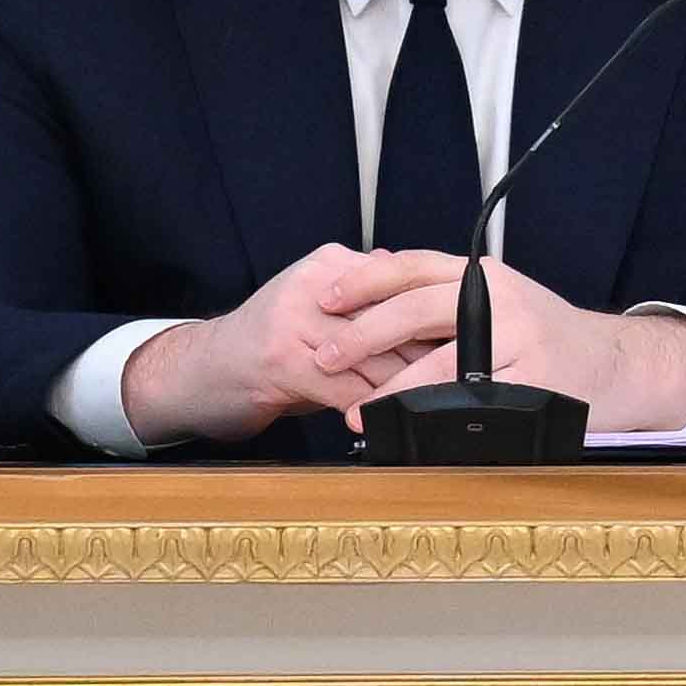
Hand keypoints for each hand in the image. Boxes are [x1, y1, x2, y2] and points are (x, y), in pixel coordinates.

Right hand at [124, 243, 465, 443]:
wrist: (205, 369)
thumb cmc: (274, 343)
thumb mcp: (324, 306)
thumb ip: (373, 297)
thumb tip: (435, 294)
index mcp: (332, 264)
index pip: (401, 285)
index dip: (441, 317)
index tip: (480, 339)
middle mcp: (316, 285)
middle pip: (395, 319)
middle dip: (435, 353)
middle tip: (473, 377)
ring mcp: (297, 322)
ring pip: (376, 356)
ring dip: (411, 387)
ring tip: (443, 404)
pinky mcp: (286, 361)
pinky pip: (348, 388)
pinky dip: (376, 408)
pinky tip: (392, 421)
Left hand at [343, 261, 685, 437]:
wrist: (616, 364)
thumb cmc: (543, 336)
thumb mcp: (499, 301)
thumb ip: (443, 295)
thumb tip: (370, 286)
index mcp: (485, 275)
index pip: (413, 267)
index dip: (364, 281)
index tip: (324, 299)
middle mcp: (501, 301)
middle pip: (417, 310)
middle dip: (361, 336)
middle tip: (323, 356)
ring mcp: (520, 343)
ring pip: (440, 365)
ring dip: (391, 391)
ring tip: (358, 410)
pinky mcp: (534, 385)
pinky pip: (473, 404)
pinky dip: (436, 419)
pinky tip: (410, 431)